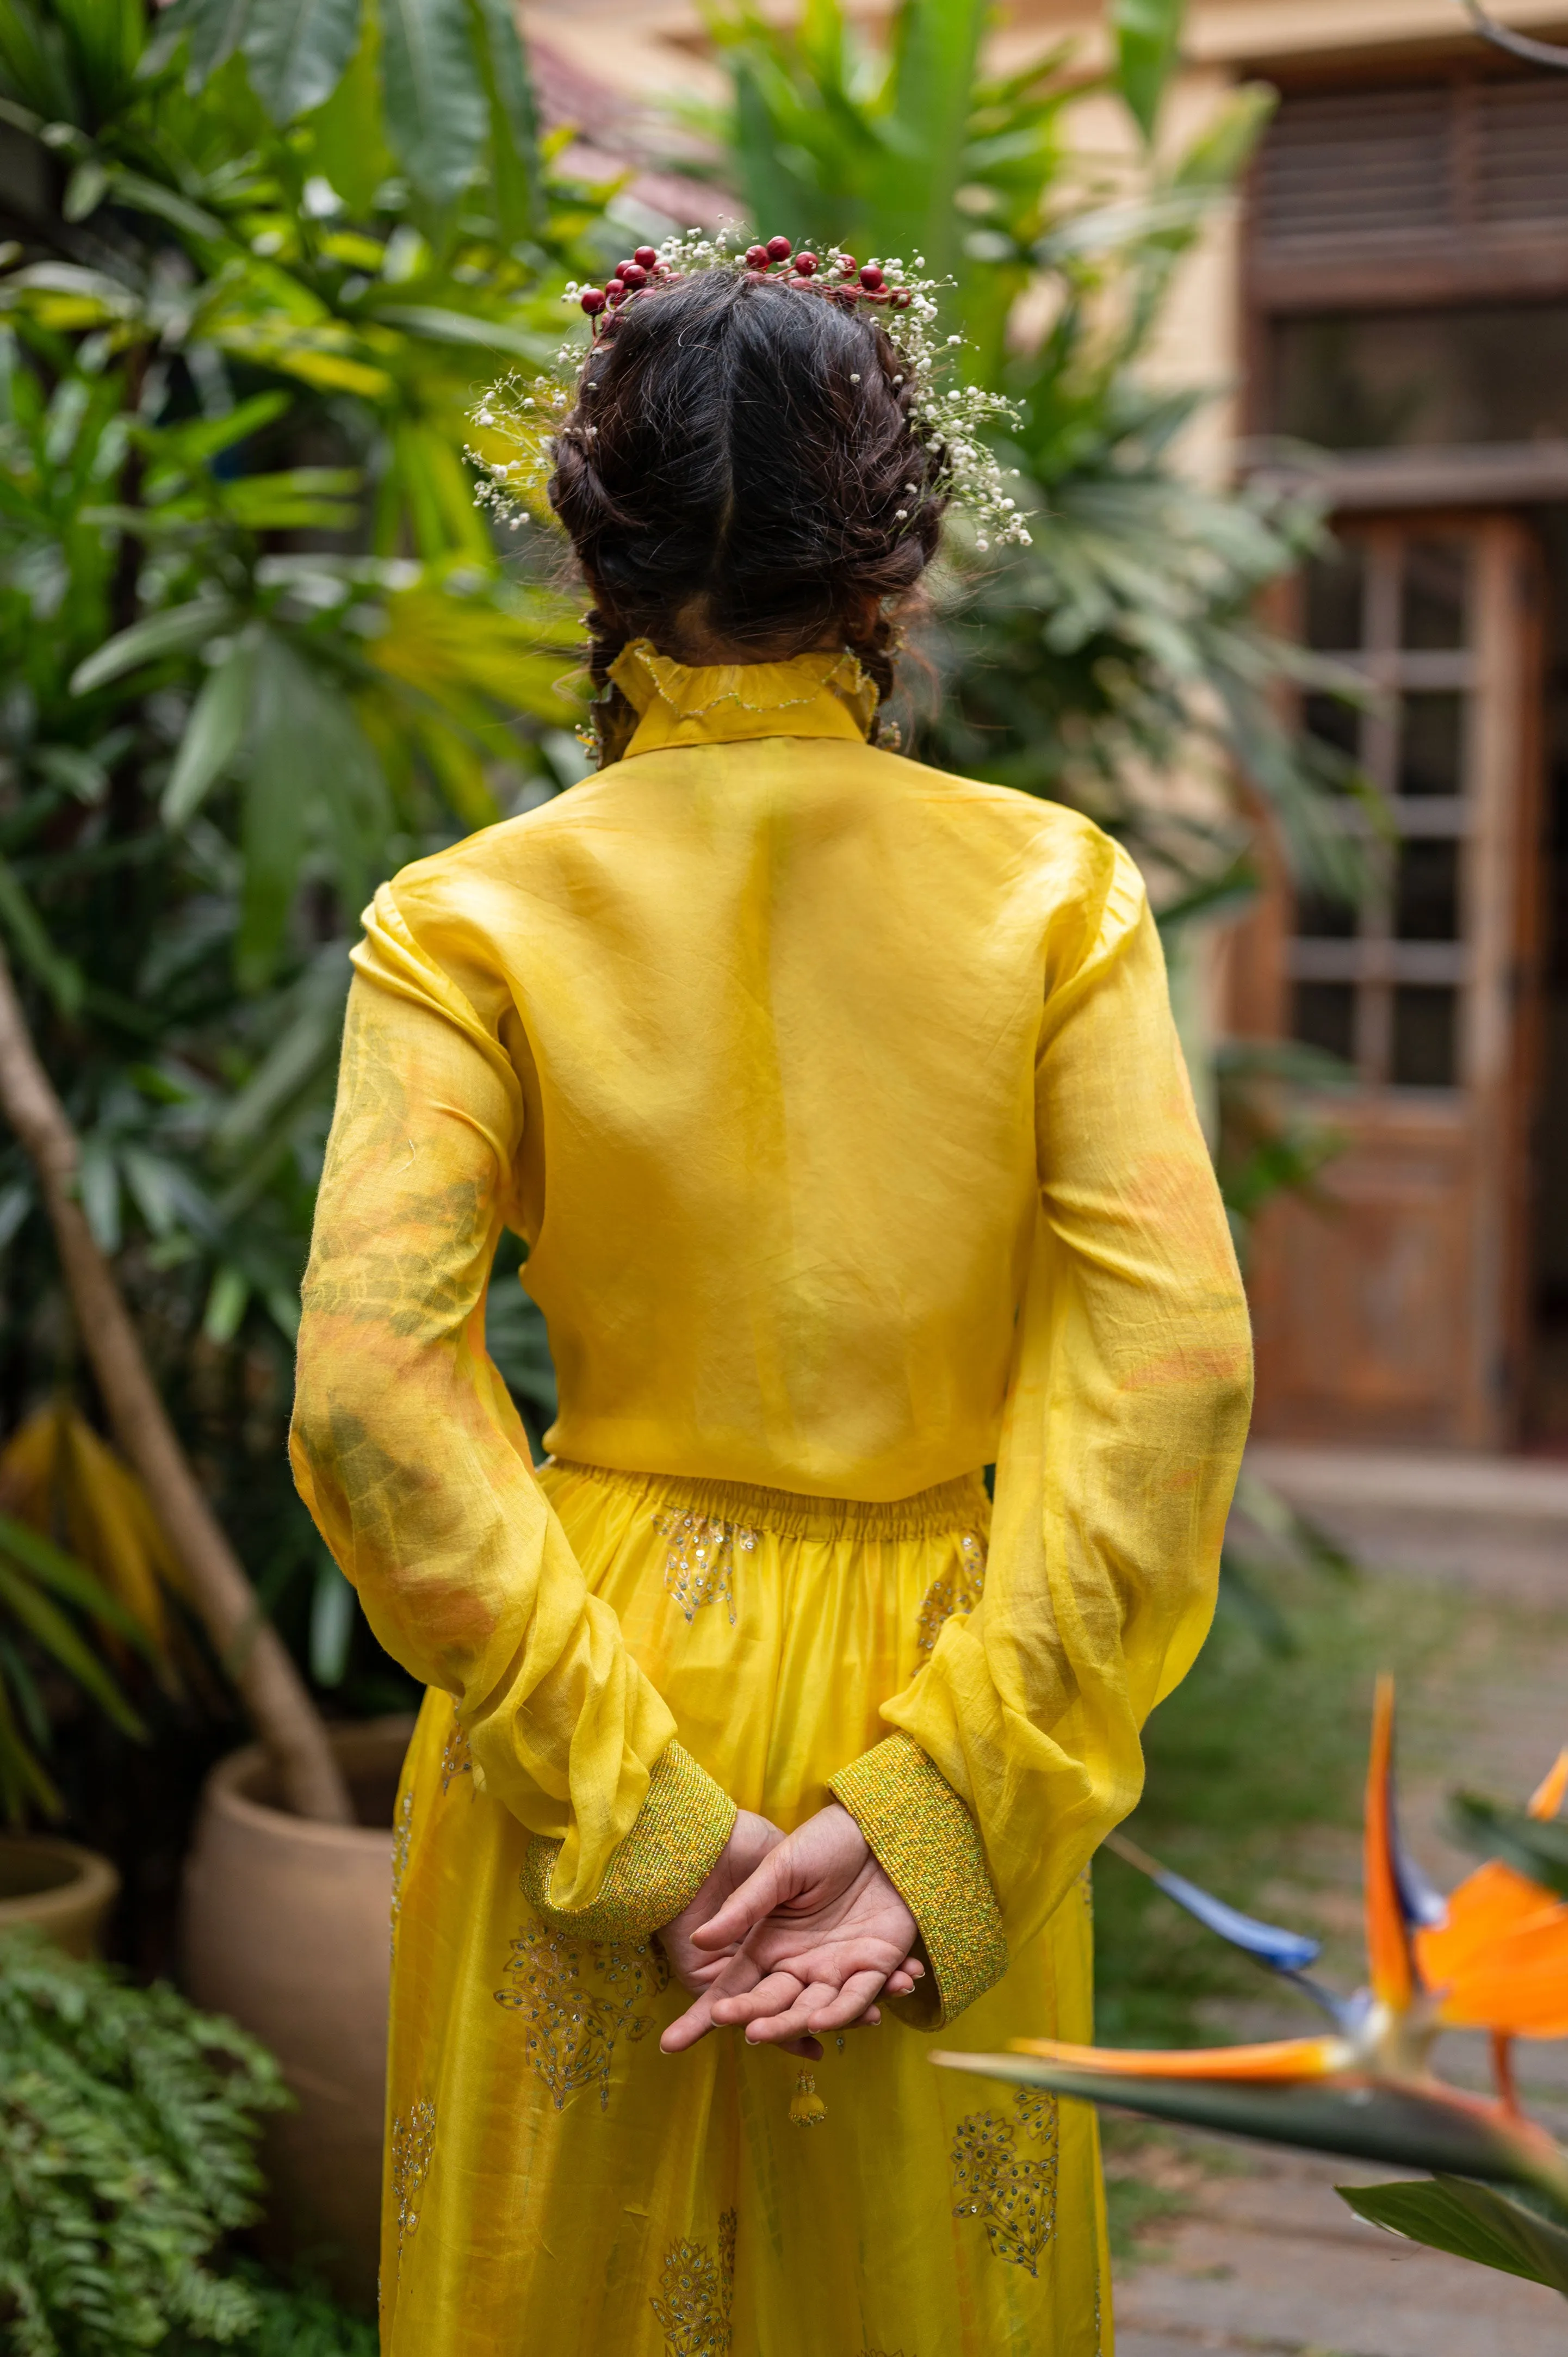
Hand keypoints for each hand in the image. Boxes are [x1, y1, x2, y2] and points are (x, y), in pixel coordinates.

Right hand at [661, 1803, 922, 2059]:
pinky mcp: (875, 1963)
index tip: (671, 2044)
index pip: (730, 1988)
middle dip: (762, 2024)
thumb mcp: (778, 1869)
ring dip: (810, 2023)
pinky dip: (860, 2007)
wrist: (876, 1828)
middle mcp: (797, 1965)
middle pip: (773, 2006)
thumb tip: (699, 1940)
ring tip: (807, 2026)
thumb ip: (743, 1908)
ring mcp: (834, 1968)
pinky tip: (867, 2015)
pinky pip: (864, 1994)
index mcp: (766, 1944)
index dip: (703, 2017)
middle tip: (752, 2034)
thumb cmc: (822, 1842)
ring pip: (817, 2009)